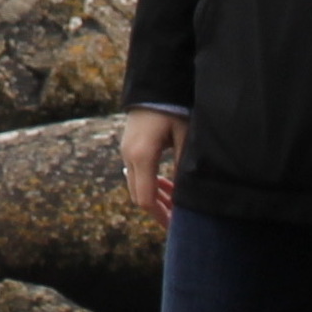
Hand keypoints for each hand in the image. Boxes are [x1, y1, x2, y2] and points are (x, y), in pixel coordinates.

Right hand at [120, 108, 186, 223]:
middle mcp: (129, 157)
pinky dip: (149, 184)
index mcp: (143, 156)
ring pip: (136, 187)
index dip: (161, 216)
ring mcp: (126, 152)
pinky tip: (166, 185)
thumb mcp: (184, 137)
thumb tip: (185, 195)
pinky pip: (135, 175)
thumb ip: (183, 167)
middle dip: (158, 210)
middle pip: (139, 197)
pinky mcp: (128, 148)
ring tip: (175, 203)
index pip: (146, 198)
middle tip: (178, 220)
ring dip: (155, 197)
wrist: (154, 86)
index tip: (175, 226)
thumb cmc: (173, 108)